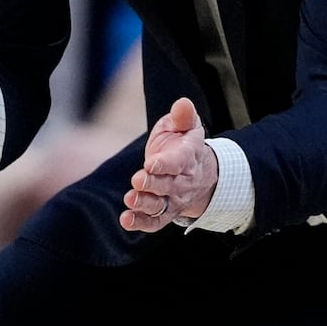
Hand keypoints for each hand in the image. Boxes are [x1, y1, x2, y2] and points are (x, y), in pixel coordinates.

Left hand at [121, 98, 217, 231]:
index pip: (178, 162)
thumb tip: (183, 103)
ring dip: (144, 204)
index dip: (165, 164)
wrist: (199, 172)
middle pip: (168, 186)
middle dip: (153, 184)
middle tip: (137, 180)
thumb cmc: (183, 143)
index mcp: (189, 156)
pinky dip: (141, 222)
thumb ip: (183, 116)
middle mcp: (183, 181)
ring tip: (130, 199)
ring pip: (161, 206)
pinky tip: (126, 219)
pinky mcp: (166, 211)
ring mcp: (175, 199)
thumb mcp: (185, 126)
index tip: (150, 163)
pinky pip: (155, 222)